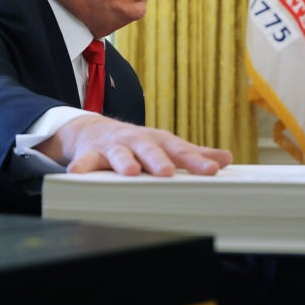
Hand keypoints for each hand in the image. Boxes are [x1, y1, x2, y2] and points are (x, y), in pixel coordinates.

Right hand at [35, 114, 232, 175]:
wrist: (95, 130)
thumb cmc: (138, 143)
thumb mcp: (165, 146)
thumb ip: (193, 154)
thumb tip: (226, 158)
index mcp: (159, 141)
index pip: (180, 150)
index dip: (196, 161)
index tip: (212, 170)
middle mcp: (138, 141)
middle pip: (150, 149)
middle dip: (158, 160)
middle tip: (167, 172)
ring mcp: (115, 146)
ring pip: (120, 153)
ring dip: (124, 161)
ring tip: (131, 172)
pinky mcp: (92, 153)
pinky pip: (86, 160)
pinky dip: (82, 166)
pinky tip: (78, 174)